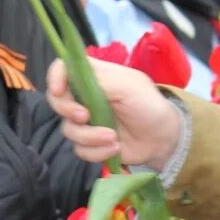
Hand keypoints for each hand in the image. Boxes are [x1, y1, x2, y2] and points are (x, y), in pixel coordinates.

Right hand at [46, 57, 181, 166]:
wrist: (163, 139)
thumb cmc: (149, 105)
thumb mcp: (128, 86)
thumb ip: (100, 82)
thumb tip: (74, 84)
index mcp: (94, 77)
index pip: (63, 67)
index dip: (55, 77)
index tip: (59, 91)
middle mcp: (85, 97)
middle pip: (57, 101)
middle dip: (68, 111)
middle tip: (86, 117)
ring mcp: (86, 121)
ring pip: (69, 130)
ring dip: (90, 137)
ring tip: (113, 138)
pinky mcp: (90, 143)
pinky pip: (80, 149)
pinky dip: (97, 152)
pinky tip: (115, 148)